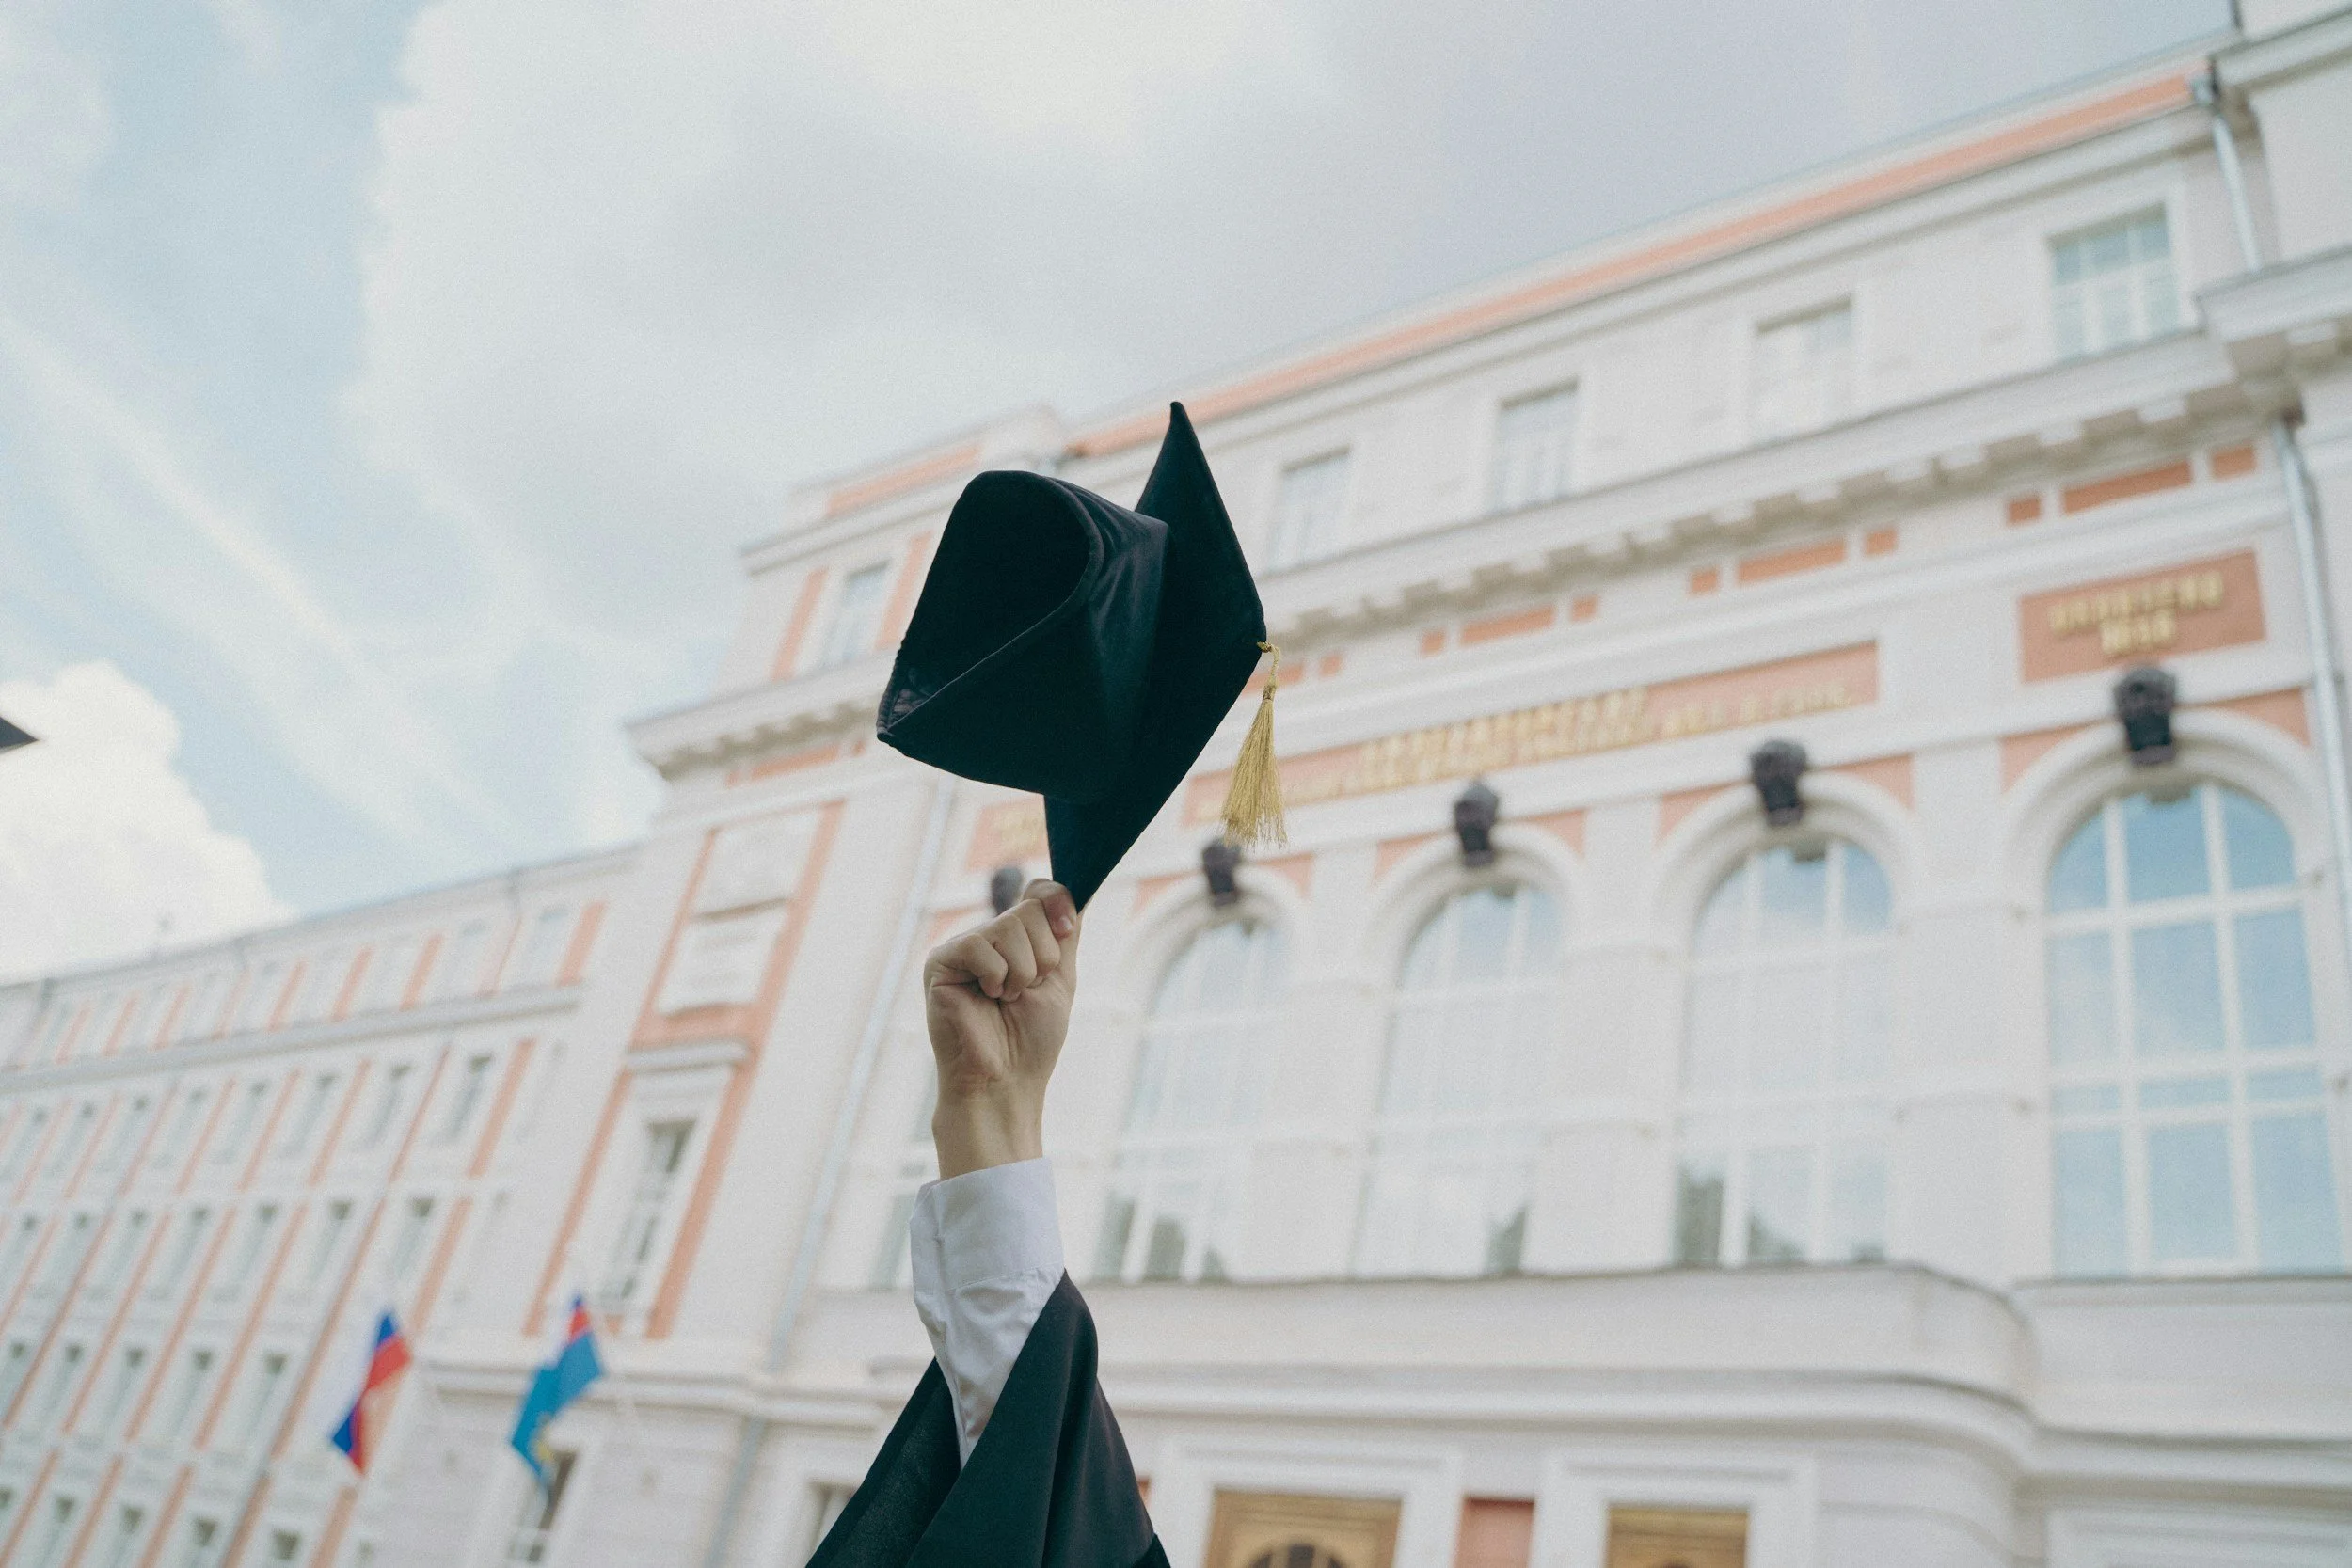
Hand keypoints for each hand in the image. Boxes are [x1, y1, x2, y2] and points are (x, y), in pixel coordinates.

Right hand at [924, 880, 1079, 1178]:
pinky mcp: (940, 962)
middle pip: (1028, 909)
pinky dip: (996, 977)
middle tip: (1023, 992)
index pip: (1038, 891)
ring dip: (1021, 972)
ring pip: (1010, 925)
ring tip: (1004, 999)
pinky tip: (985, 999)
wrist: (1004, 1082)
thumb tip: (1072, 887)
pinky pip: (981, 945)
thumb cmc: (1030, 1040)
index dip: (1057, 902)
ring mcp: (961, 948)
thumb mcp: (1059, 978)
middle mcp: (985, 937)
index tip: (1067, 930)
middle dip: (1042, 958)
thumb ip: (1064, 934)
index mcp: (1013, 939)